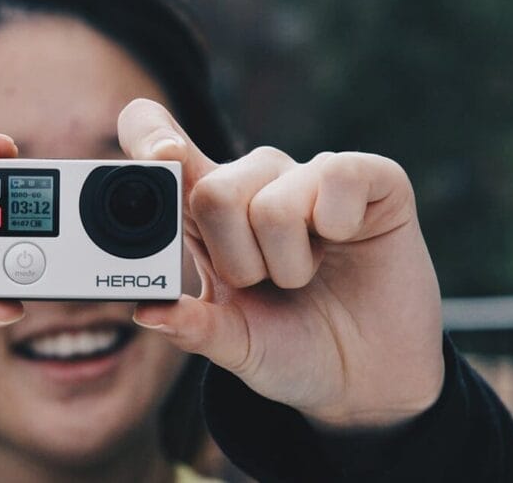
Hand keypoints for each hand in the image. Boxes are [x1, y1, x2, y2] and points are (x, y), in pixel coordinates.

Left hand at [119, 99, 443, 429]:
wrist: (365, 378)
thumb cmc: (290, 348)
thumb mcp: (233, 345)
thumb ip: (192, 326)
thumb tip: (146, 310)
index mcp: (204, 210)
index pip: (160, 140)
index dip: (150, 133)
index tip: (161, 158)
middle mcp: (251, 180)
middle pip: (212, 193)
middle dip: (235, 263)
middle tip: (262, 283)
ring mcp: (307, 175)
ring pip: (271, 206)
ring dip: (286, 265)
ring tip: (304, 275)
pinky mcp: (366, 176)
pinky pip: (336, 177)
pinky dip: (337, 227)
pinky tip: (345, 241)